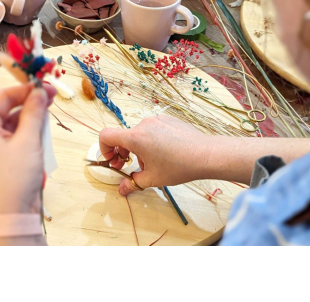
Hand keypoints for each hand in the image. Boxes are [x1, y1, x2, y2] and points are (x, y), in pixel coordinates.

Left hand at [0, 84, 55, 218]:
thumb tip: (40, 91)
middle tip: (46, 93)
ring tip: (47, 107)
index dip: (24, 88)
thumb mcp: (28, 141)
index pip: (0, 97)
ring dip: (27, 112)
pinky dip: (26, 127)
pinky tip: (41, 125)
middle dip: (24, 98)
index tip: (44, 84)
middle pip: (0, 105)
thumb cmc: (13, 180)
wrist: (11, 216)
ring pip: (7, 119)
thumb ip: (35, 112)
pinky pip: (11, 133)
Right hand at [99, 116, 213, 195]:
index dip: (104, 149)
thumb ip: (133, 183)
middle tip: (130, 166)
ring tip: (154, 163)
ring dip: (139, 148)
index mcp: (136, 137)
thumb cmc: (178, 166)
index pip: (106, 135)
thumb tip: (122, 189)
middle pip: (124, 136)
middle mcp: (144, 124)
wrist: (205, 154)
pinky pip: (153, 129)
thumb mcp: (152, 178)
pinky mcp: (168, 119)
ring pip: (140, 134)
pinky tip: (166, 153)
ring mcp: (157, 119)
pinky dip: (152, 140)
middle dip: (124, 152)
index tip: (113, 160)